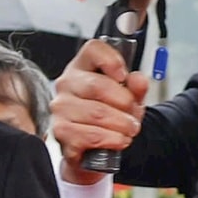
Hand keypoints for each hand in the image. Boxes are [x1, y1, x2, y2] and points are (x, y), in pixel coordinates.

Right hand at [51, 38, 150, 182]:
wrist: (96, 147)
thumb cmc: (109, 117)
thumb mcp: (129, 99)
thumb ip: (136, 87)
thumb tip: (138, 80)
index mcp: (83, 68)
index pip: (92, 50)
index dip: (111, 60)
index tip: (124, 76)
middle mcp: (66, 85)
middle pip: (97, 85)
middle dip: (124, 103)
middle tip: (133, 114)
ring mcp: (60, 108)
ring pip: (96, 113)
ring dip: (121, 125)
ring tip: (129, 130)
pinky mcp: (60, 132)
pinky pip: (90, 135)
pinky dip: (111, 139)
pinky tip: (118, 140)